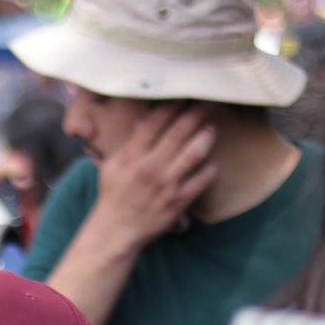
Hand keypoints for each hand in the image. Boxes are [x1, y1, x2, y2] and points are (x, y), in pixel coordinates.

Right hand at [90, 102, 217, 245]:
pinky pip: (201, 180)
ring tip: (211, 129)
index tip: (185, 95)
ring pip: (194, 153)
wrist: (116, 230)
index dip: (173, 105)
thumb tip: (144, 122)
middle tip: (209, 102)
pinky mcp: (178, 201)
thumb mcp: (113, 165)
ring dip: (205, 137)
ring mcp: (166, 184)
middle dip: (196, 113)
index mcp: (131, 155)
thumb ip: (130, 143)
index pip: (156, 122)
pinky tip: (212, 162)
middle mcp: (149, 167)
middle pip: (178, 132)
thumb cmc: (113, 195)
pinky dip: (209, 169)